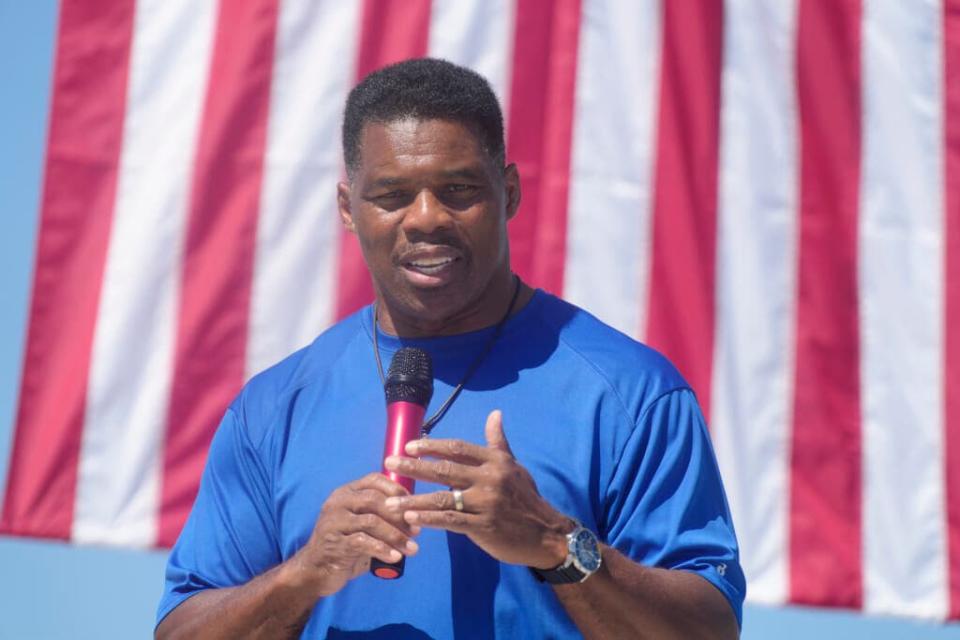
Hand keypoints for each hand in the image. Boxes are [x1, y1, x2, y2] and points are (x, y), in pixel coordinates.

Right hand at [291, 473, 420, 596]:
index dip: (396, 489)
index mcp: (346, 492)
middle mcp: (338, 502)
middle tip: (416, 531)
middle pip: (374, 500)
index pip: (373, 480)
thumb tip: (415, 516)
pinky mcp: (334, 543)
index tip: (413, 506)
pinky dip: (382, 549)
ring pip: (371, 521)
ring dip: (395, 536)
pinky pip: (362, 542)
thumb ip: (381, 515)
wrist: (316, 570)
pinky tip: (395, 557)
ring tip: (411, 549)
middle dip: (399, 516)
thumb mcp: (362, 525)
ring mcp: (333, 522)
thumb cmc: (346, 544)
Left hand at [383, 410, 572, 568]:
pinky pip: (450, 521)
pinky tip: (411, 518)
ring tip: (391, 501)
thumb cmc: (526, 498)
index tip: (409, 446)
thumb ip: (498, 442)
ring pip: (443, 498)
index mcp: (495, 462)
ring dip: (414, 499)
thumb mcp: (514, 466)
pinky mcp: (483, 526)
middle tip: (389, 463)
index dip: (432, 446)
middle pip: (445, 469)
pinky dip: (429, 519)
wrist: (545, 534)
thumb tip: (494, 413)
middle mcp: (490, 479)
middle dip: (414, 466)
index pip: (458, 448)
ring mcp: (486, 503)